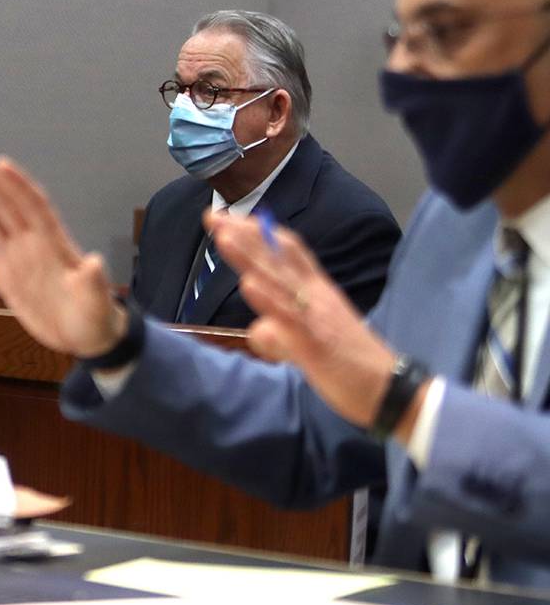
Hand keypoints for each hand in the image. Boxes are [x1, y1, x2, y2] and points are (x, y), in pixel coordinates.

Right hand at [0, 146, 125, 356]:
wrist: (84, 335)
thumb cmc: (95, 316)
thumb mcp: (97, 301)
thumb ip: (93, 282)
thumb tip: (95, 263)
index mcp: (54, 243)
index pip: (34, 206)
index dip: (19, 186)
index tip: (1, 165)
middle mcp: (32, 243)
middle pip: (7, 205)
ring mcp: (17, 258)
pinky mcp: (5, 276)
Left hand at [208, 209, 395, 425]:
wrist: (390, 389)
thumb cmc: (350, 363)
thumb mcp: (311, 340)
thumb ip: (283, 332)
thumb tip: (260, 330)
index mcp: (317, 291)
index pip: (286, 252)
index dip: (258, 233)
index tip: (228, 218)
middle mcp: (315, 297)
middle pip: (276, 258)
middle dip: (243, 236)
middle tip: (213, 215)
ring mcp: (315, 317)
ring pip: (277, 281)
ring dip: (251, 258)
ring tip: (224, 236)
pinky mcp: (315, 342)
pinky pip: (289, 318)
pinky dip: (269, 300)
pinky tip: (249, 284)